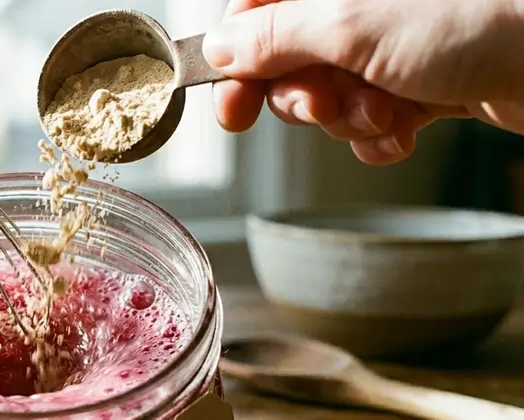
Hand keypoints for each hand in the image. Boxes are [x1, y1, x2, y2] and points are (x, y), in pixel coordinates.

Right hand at [202, 0, 523, 164]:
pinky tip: (407, 127)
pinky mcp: (416, 81)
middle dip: (305, 99)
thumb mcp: (352, 27)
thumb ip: (274, 38)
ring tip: (388, 110)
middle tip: (326, 105)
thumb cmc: (475, 21)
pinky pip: (369, 119)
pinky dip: (381, 133)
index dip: (237, 62)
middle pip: (287, 64)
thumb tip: (217, 48)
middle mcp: (358, 7)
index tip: (232, 105)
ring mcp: (388, 45)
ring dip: (350, 119)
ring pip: (328, 98)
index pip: (257, 14)